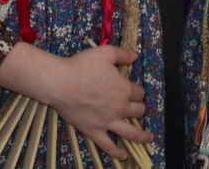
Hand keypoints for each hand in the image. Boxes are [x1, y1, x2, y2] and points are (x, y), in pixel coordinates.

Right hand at [0, 43, 150, 160]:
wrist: (61, 83)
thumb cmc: (83, 66)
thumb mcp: (106, 53)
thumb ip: (123, 54)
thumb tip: (136, 56)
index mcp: (124, 89)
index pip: (139, 92)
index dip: (137, 90)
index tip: (133, 89)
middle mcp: (120, 107)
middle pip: (138, 111)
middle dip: (139, 108)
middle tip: (136, 108)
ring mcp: (107, 122)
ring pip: (130, 132)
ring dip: (141, 136)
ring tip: (148, 138)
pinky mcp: (94, 131)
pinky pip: (109, 145)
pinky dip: (117, 152)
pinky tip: (124, 156)